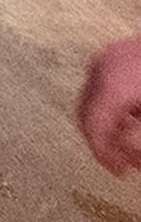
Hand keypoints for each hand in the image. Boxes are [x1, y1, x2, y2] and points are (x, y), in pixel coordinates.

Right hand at [84, 36, 140, 173]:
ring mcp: (108, 55)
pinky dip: (115, 105)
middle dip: (105, 139)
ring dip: (111, 122)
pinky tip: (133, 114)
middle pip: (87, 110)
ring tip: (133, 137)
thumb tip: (121, 147)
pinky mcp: (119, 52)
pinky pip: (105, 83)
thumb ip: (134, 136)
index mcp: (111, 81)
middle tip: (125, 160)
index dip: (102, 153)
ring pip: (94, 97)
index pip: (92, 125)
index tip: (116, 170)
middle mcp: (101, 65)